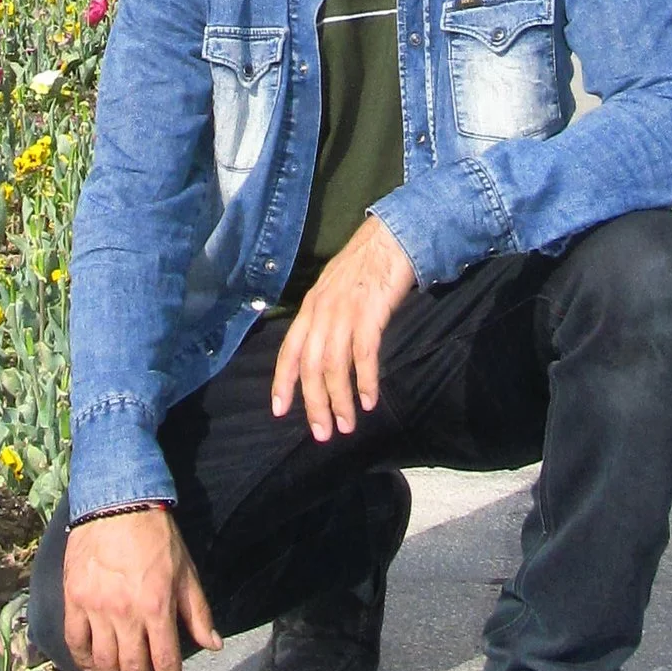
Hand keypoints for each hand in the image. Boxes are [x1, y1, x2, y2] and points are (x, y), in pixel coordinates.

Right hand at [62, 506, 219, 670]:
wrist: (116, 502)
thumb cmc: (157, 536)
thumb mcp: (186, 572)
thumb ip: (198, 612)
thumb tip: (213, 646)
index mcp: (157, 607)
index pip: (166, 661)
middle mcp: (125, 613)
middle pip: (133, 669)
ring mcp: (96, 607)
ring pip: (103, 661)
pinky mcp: (74, 598)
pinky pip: (76, 640)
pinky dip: (83, 662)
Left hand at [271, 217, 416, 441]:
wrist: (392, 237)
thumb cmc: (366, 267)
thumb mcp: (335, 292)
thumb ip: (326, 320)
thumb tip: (324, 356)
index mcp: (310, 307)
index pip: (288, 350)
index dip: (282, 382)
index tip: (280, 411)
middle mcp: (321, 311)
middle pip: (310, 366)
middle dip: (314, 404)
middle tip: (323, 433)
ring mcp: (344, 311)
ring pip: (333, 365)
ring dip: (339, 400)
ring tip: (347, 425)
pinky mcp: (370, 312)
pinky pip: (363, 353)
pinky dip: (364, 380)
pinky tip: (368, 400)